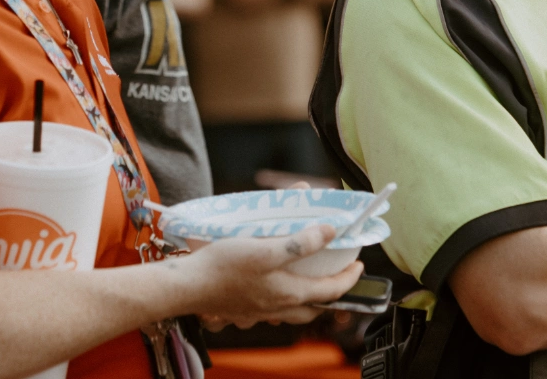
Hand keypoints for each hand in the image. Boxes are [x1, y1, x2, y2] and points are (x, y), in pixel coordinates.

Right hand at [180, 224, 362, 330]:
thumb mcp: (266, 248)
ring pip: (293, 311)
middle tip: (337, 275)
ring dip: (306, 298)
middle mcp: (278, 308)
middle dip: (330, 293)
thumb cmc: (224, 266)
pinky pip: (272, 310)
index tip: (360, 265)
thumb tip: (329, 232)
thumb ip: (300, 242)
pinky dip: (281, 300)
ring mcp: (259, 313)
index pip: (331, 290)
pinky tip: (272, 284)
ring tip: (308, 279)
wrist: (187, 286)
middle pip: (314, 306)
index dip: (350, 278)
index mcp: (289, 293)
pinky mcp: (243, 310)